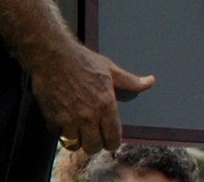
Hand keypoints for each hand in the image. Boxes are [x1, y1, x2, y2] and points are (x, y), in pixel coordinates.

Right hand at [32, 43, 153, 154]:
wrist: (53, 58)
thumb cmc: (84, 61)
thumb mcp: (111, 69)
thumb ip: (130, 81)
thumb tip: (150, 82)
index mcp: (105, 104)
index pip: (113, 138)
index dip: (113, 142)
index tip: (111, 139)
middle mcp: (88, 115)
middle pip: (94, 147)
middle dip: (96, 144)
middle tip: (95, 135)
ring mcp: (69, 119)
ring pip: (76, 146)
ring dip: (79, 141)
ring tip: (81, 131)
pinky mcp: (53, 120)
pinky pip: (60, 138)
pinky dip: (63, 134)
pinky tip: (66, 124)